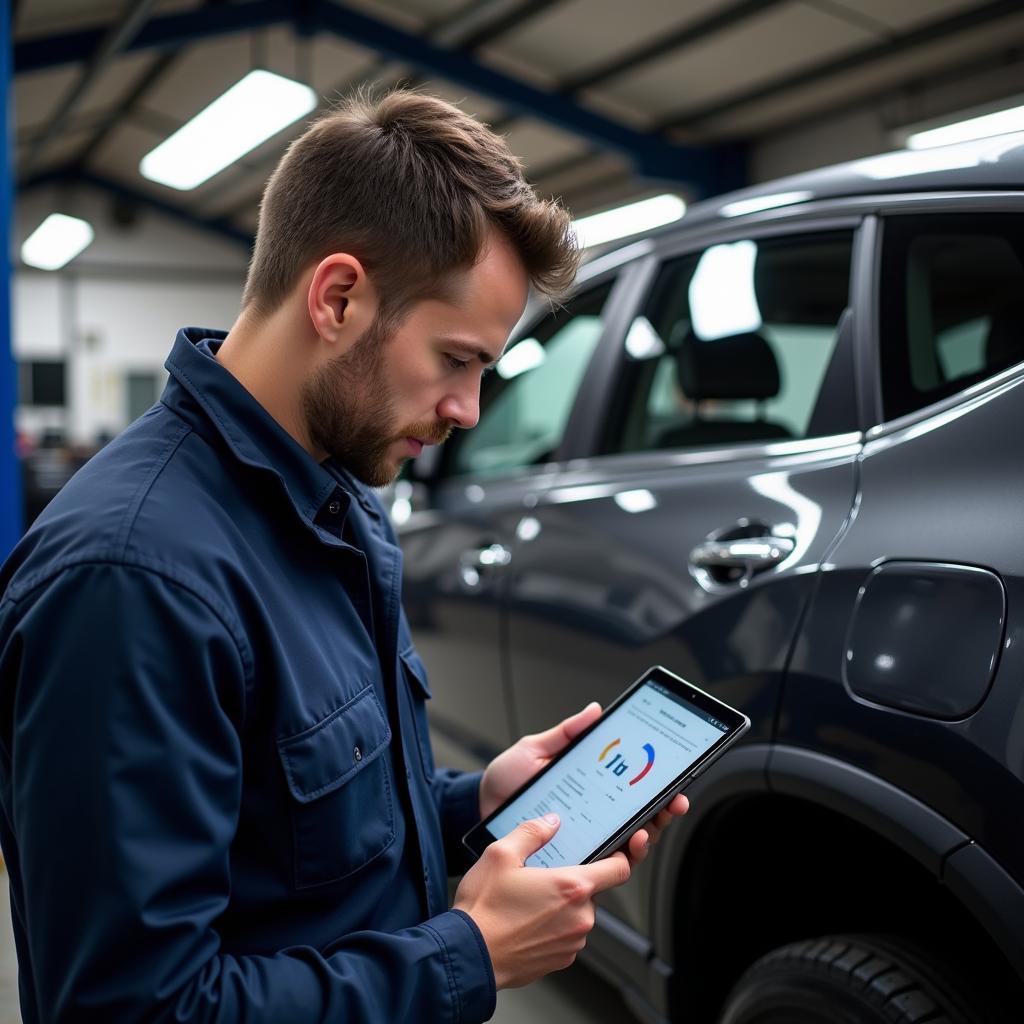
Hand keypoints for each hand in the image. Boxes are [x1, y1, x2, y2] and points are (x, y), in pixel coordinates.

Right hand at [453, 814, 630, 988]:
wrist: (468, 957)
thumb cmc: (484, 909)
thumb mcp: (500, 854)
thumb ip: (531, 832)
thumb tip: (550, 822)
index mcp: (571, 887)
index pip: (620, 869)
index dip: (622, 856)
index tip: (617, 850)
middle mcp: (579, 918)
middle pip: (592, 890)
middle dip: (572, 882)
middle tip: (543, 876)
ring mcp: (572, 943)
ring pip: (578, 913)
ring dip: (562, 905)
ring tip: (528, 901)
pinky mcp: (561, 961)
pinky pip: (566, 935)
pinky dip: (553, 926)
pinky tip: (526, 920)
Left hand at [479, 703, 689, 866]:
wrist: (477, 807)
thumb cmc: (507, 779)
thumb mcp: (536, 749)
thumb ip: (566, 734)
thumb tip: (595, 711)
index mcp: (591, 787)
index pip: (632, 790)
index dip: (658, 788)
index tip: (674, 782)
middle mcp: (593, 814)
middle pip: (639, 818)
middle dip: (663, 813)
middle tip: (671, 804)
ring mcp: (582, 839)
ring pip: (626, 845)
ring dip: (645, 837)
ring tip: (644, 830)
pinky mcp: (568, 860)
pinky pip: (598, 866)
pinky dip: (617, 860)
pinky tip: (623, 850)